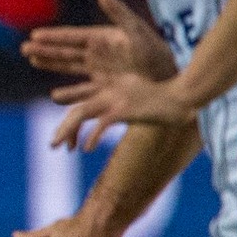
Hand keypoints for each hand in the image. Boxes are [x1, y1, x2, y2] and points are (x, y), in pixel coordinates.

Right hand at [21, 0, 176, 80]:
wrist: (170, 78)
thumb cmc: (155, 53)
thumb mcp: (136, 32)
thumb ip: (118, 12)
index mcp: (103, 38)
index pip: (73, 37)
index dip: (53, 36)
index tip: (34, 35)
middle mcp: (99, 54)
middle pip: (66, 51)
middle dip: (45, 50)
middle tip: (24, 49)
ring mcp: (100, 71)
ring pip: (69, 66)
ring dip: (51, 64)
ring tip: (33, 60)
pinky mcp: (105, 88)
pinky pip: (81, 89)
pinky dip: (68, 92)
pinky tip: (54, 95)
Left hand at [49, 72, 195, 151]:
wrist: (183, 98)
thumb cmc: (164, 102)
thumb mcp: (136, 100)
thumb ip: (120, 107)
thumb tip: (108, 120)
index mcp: (110, 87)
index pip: (82, 101)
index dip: (69, 122)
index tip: (64, 141)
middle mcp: (109, 90)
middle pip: (77, 110)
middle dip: (63, 128)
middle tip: (53, 146)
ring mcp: (116, 98)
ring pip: (82, 113)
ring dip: (68, 131)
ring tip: (62, 148)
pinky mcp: (125, 108)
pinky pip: (101, 123)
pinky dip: (92, 136)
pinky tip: (86, 148)